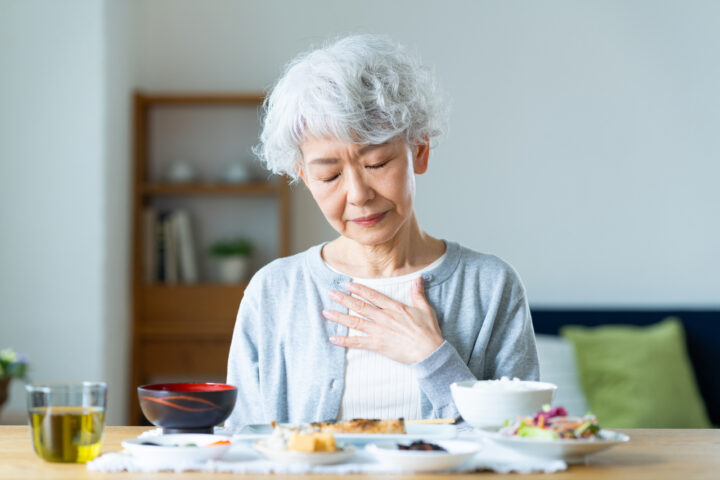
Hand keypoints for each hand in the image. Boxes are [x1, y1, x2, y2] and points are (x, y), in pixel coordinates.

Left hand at [322, 277, 443, 363]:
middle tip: (330, 293)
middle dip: (343, 299)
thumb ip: (418, 293)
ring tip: (326, 312)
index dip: (358, 289)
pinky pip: (357, 342)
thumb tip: (419, 278)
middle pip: (359, 306)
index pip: (372, 295)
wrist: (429, 351)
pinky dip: (344, 341)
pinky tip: (333, 339)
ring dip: (339, 317)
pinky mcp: (377, 345)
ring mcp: (379, 331)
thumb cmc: (428, 331)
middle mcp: (383, 317)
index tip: (346, 284)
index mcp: (394, 307)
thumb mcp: (425, 308)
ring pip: (354, 322)